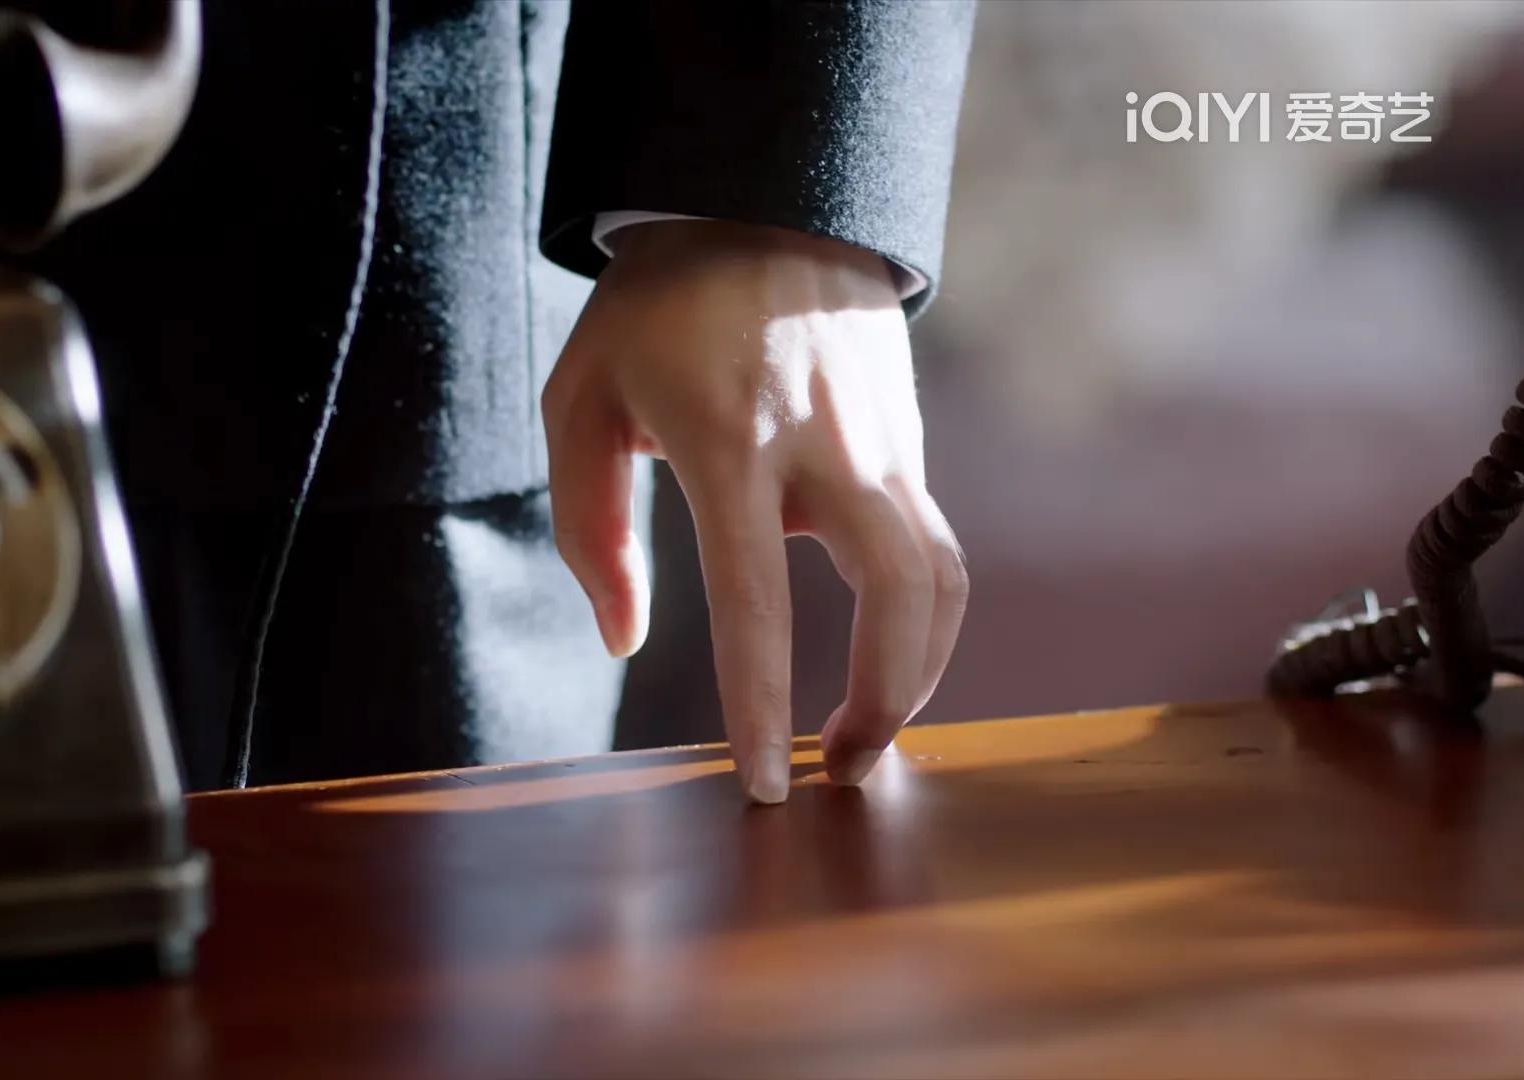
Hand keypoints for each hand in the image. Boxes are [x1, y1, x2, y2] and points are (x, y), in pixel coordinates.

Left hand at [543, 220, 968, 803]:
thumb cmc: (655, 308)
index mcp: (729, 439)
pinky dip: (918, 620)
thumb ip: (592, 524)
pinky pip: (934, 549)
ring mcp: (884, 439)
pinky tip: (878, 659)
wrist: (767, 193)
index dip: (762, 704)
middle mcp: (826, 443)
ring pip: (939, 580)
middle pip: (898, 597)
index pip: (755, 602)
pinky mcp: (911, 440)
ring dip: (917, 672)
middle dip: (883, 702)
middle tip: (840, 771)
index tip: (767, 785)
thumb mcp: (583, 395)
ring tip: (866, 734)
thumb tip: (622, 639)